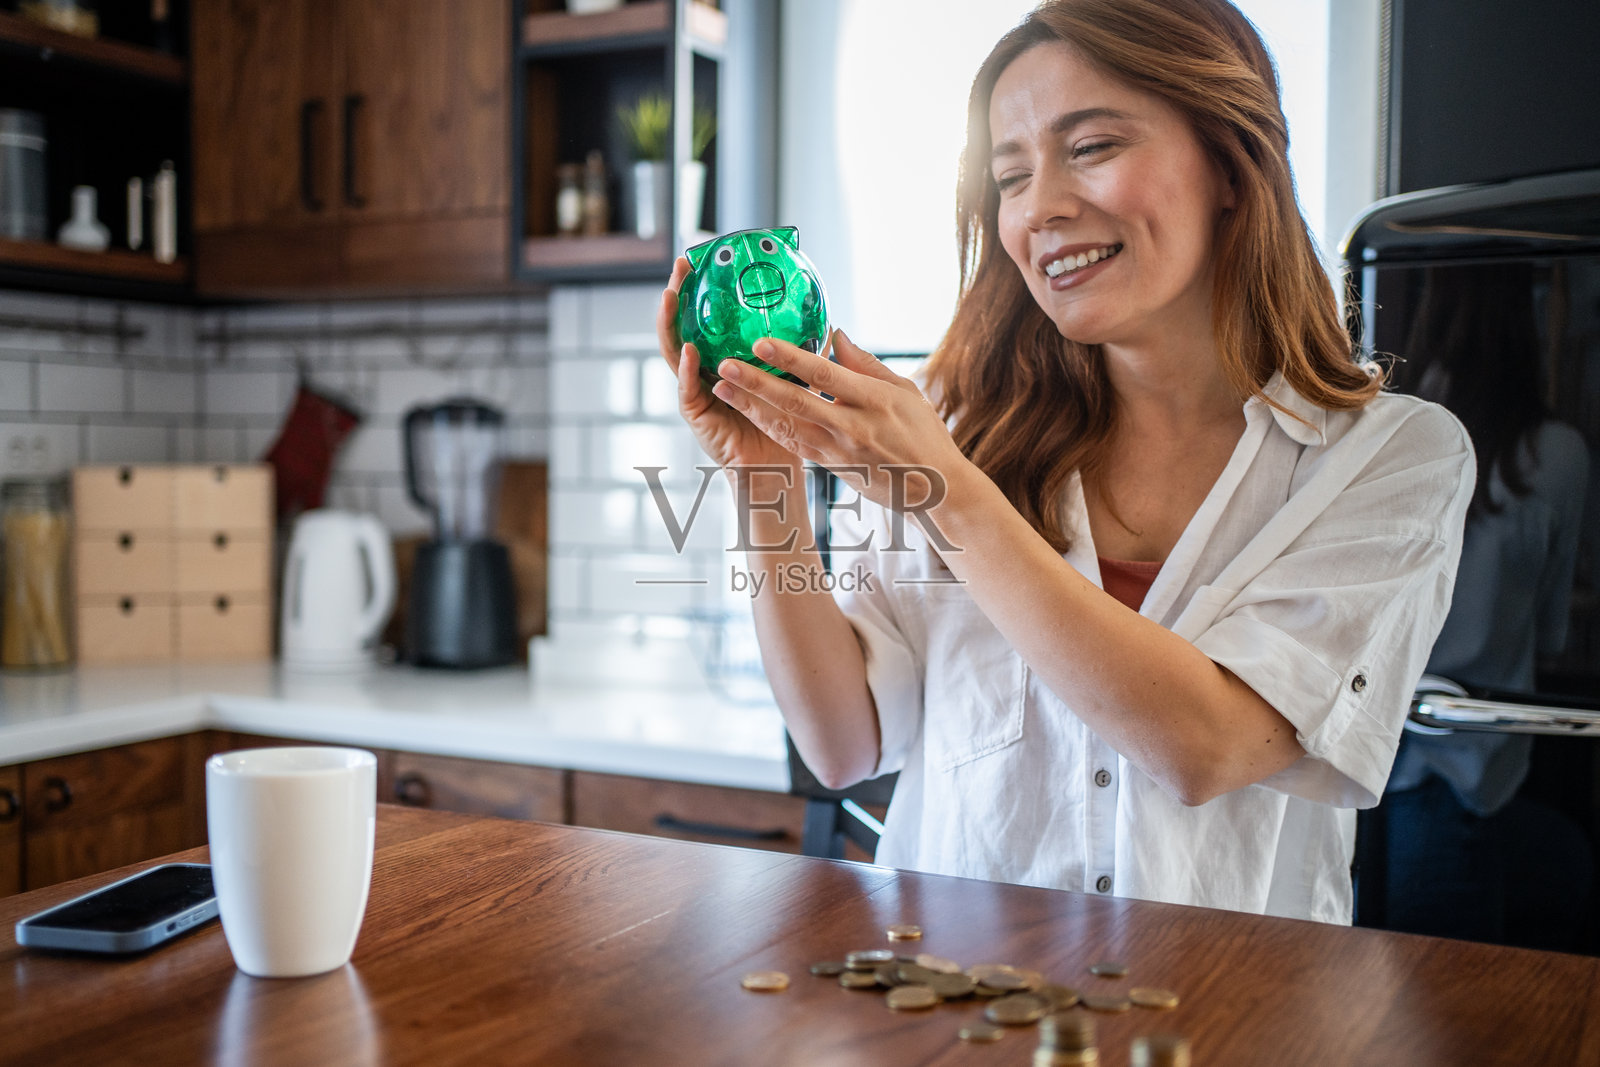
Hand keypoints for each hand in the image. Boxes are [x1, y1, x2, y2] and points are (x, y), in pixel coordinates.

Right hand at [656, 257, 798, 471]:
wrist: (776, 463)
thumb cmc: (785, 421)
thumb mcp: (795, 377)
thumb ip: (799, 350)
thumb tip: (829, 322)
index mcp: (723, 358)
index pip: (705, 318)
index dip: (700, 289)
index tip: (700, 258)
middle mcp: (703, 369)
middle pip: (682, 325)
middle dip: (677, 294)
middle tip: (680, 267)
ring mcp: (695, 389)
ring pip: (673, 350)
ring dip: (670, 323)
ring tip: (670, 298)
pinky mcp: (695, 413)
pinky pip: (686, 388)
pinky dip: (685, 369)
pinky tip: (688, 350)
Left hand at [708, 331, 970, 514]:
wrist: (936, 491)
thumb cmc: (925, 435)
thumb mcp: (905, 391)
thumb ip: (866, 364)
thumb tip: (835, 335)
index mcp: (874, 402)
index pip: (825, 376)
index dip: (791, 359)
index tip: (761, 342)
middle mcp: (852, 428)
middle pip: (796, 403)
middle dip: (756, 384)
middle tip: (725, 365)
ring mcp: (839, 451)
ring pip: (786, 426)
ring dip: (751, 407)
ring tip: (721, 387)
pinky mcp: (831, 467)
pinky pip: (793, 443)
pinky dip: (768, 425)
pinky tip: (747, 411)